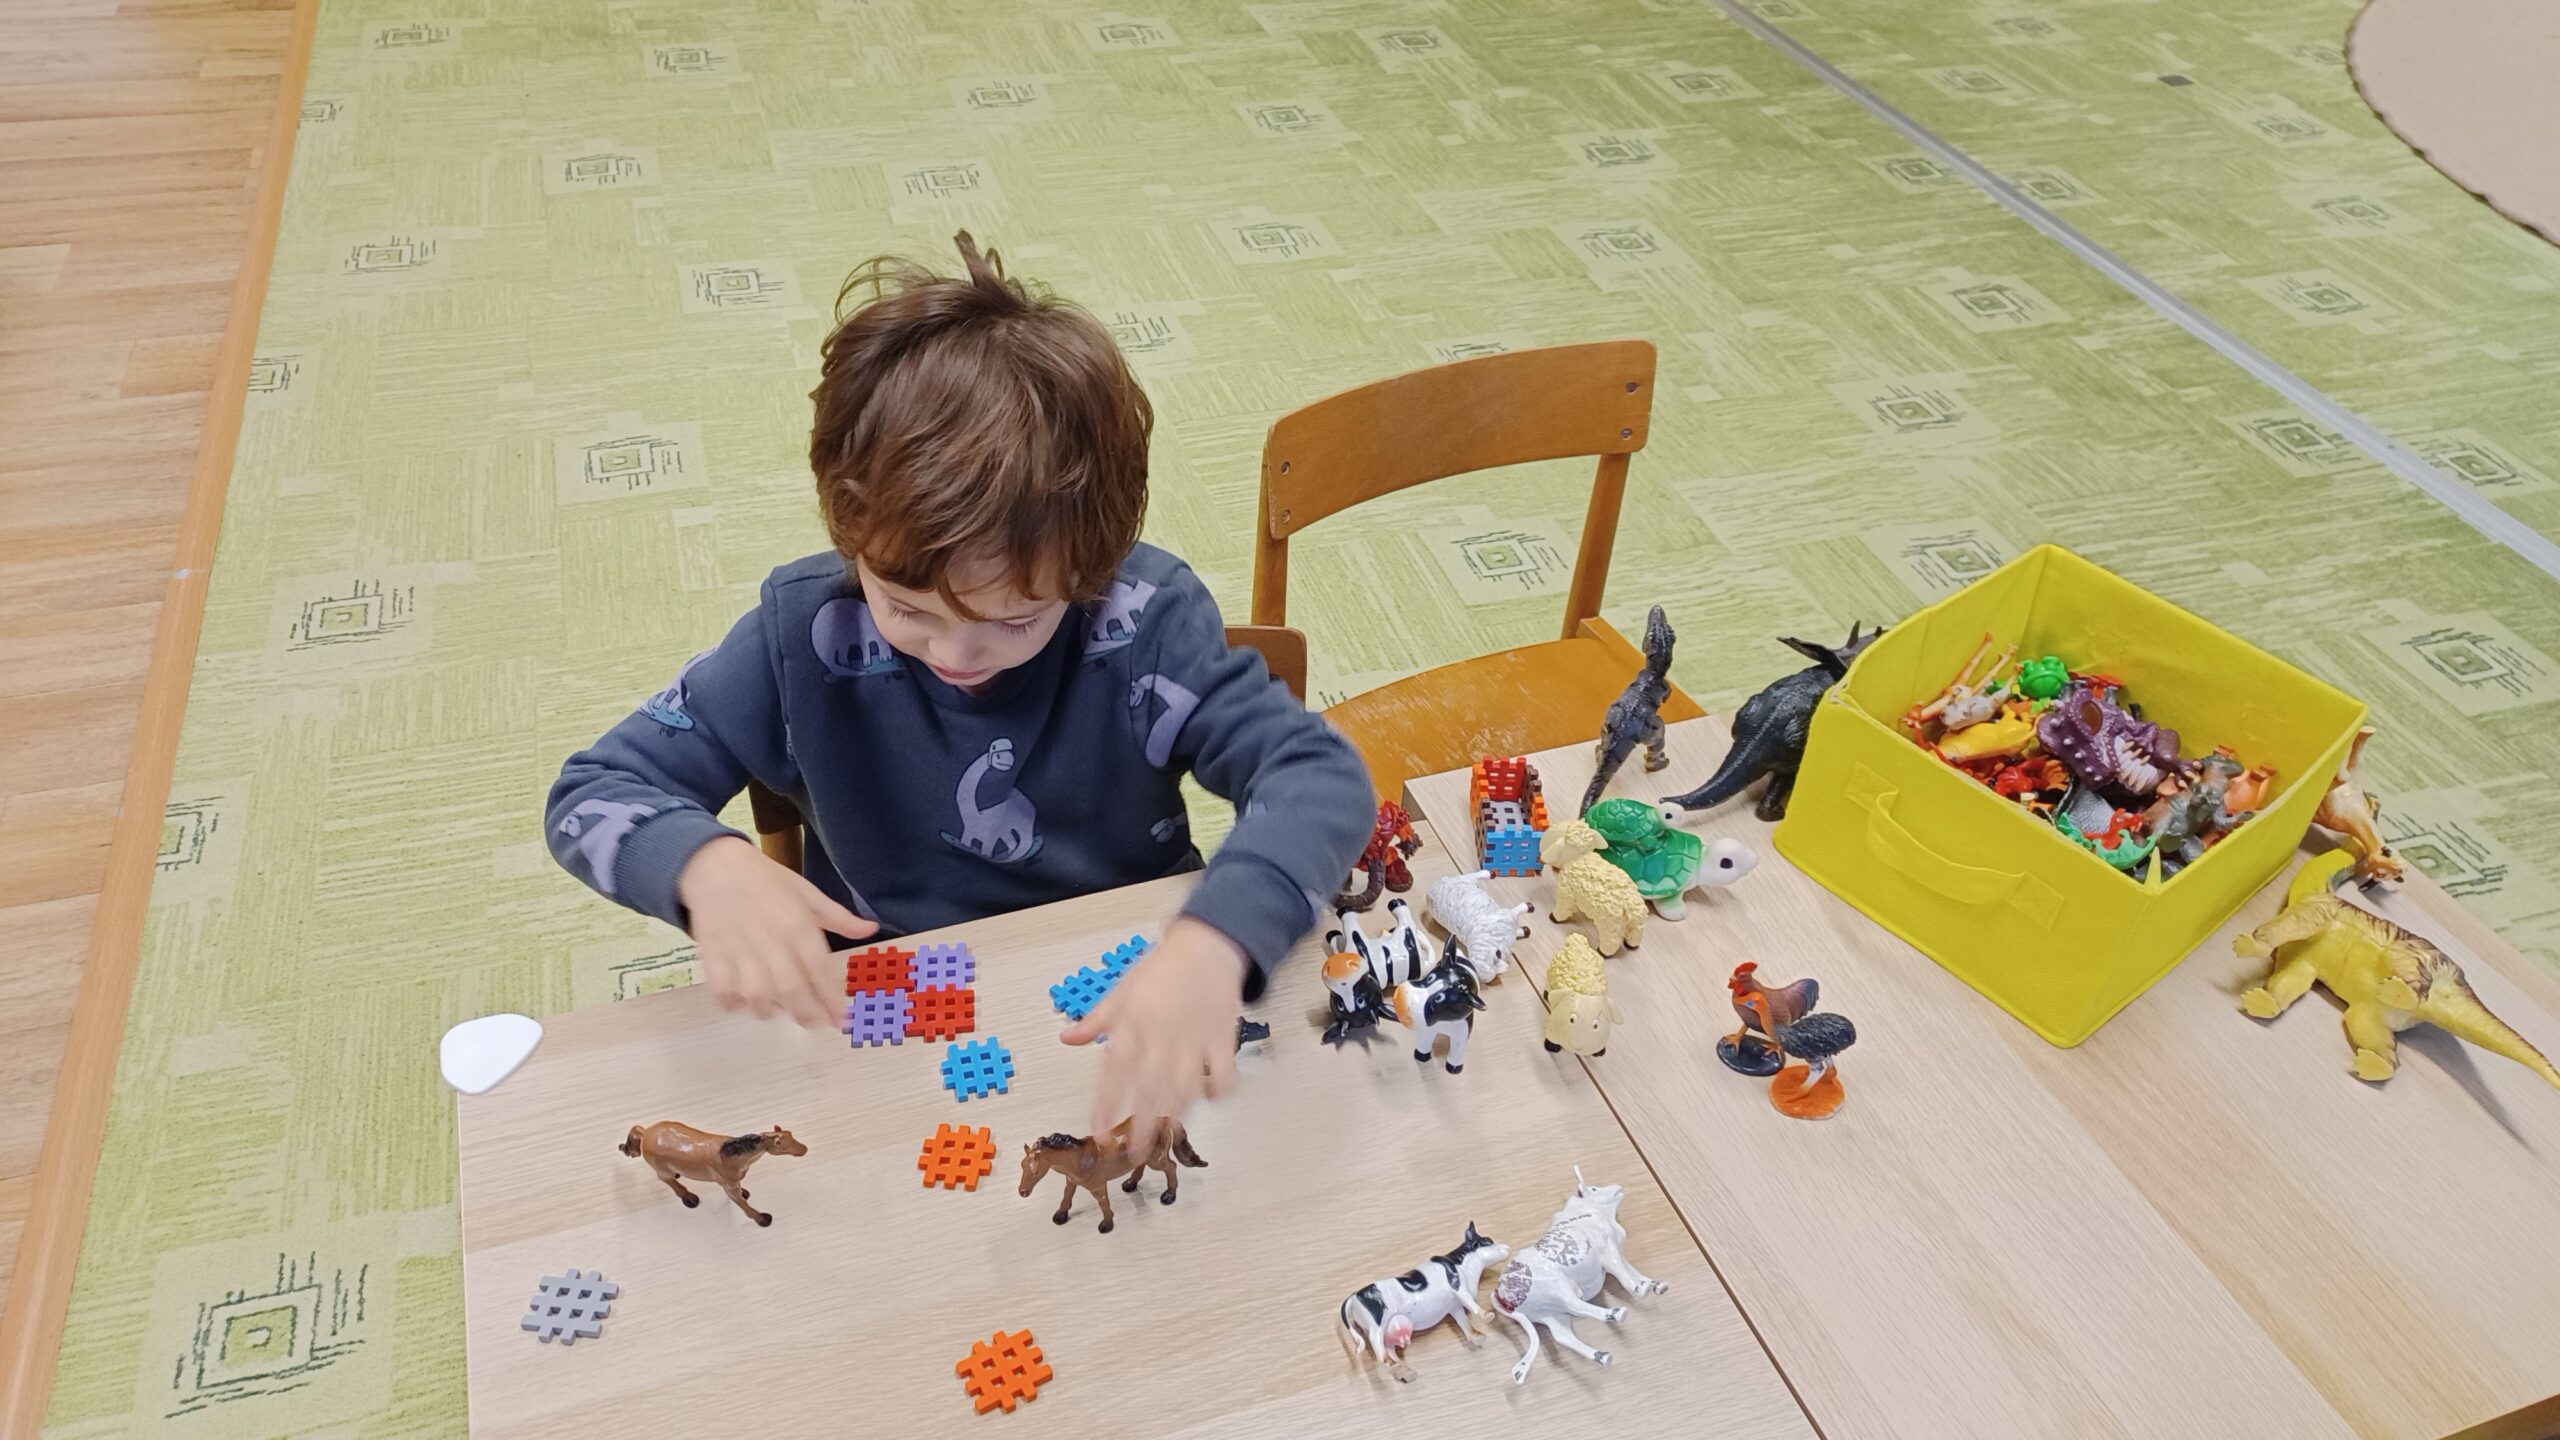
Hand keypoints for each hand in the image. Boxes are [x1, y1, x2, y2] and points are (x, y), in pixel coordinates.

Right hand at [676, 835, 874, 1028]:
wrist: (714, 866)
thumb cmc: (765, 880)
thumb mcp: (807, 893)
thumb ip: (839, 917)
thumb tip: (871, 929)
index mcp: (796, 924)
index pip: (819, 970)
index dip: (832, 1000)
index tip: (842, 1019)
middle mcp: (769, 941)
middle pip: (791, 990)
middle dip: (808, 1014)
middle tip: (817, 1023)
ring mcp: (738, 951)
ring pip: (757, 997)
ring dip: (772, 1010)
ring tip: (781, 1008)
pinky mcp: (712, 957)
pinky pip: (723, 993)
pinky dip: (735, 1004)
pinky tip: (746, 999)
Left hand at [1061, 916, 1248, 1156]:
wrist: (1207, 946)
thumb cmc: (1162, 969)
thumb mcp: (1120, 991)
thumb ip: (1095, 1021)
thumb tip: (1066, 1038)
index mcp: (1133, 1023)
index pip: (1114, 1073)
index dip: (1105, 1105)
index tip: (1099, 1131)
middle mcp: (1162, 1035)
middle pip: (1150, 1089)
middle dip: (1141, 1125)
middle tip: (1133, 1153)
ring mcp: (1195, 1039)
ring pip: (1185, 1088)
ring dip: (1174, 1115)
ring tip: (1164, 1136)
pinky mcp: (1222, 1038)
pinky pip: (1223, 1074)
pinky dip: (1217, 1092)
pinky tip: (1207, 1100)